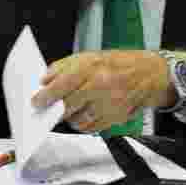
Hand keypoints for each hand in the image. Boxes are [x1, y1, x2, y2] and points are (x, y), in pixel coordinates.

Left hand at [30, 50, 174, 132]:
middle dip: (54, 110)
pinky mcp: (116, 118)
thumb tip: (45, 79)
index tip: (36, 102)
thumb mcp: (88, 56)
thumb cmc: (117, 64)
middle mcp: (101, 86)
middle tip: (48, 109)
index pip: (62, 84)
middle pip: (69, 106)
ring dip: (70, 117)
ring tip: (69, 109)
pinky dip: (84, 124)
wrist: (149, 74)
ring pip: (79, 120)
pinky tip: (84, 114)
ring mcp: (110, 104)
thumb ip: (63, 67)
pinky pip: (92, 128)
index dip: (46, 96)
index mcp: (91, 67)